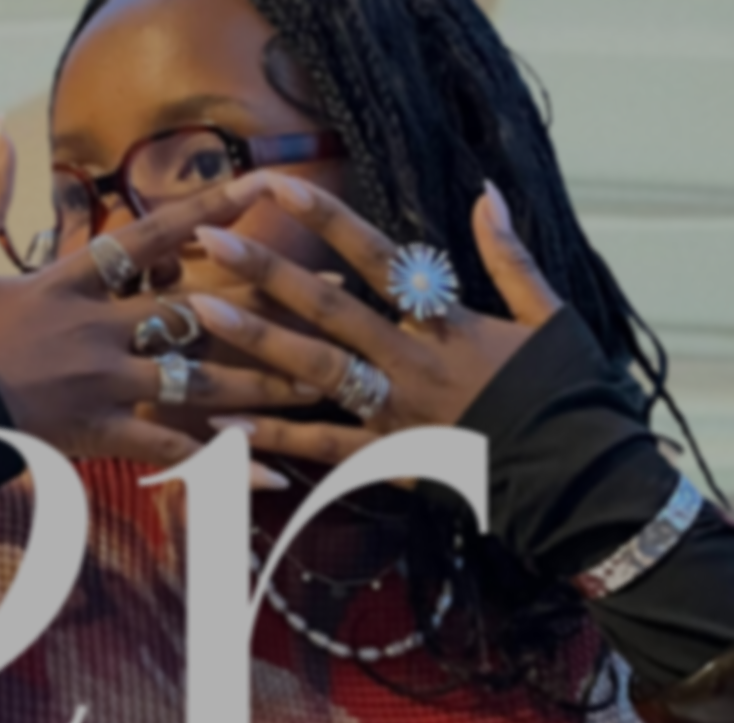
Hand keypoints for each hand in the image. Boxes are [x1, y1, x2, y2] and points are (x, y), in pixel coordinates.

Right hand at [0, 127, 309, 469]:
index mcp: (64, 285)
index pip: (147, 238)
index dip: (207, 211)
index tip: (261, 190)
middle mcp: (95, 331)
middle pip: (195, 311)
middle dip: (267, 303)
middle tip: (330, 298)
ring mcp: (99, 385)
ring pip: (198, 379)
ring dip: (266, 384)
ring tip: (324, 386)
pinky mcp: (93, 436)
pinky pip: (170, 451)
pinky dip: (222, 465)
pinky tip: (270, 477)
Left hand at [184, 173, 559, 465]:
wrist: (581, 476)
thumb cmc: (566, 392)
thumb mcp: (548, 316)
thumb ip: (510, 256)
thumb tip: (487, 195)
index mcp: (448, 321)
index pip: (378, 257)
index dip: (327, 219)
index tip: (278, 186)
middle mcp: (412, 360)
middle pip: (329, 306)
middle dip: (267, 269)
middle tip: (209, 237)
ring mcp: (396, 410)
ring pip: (315, 369)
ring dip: (256, 339)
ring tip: (202, 312)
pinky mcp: (389, 459)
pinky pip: (322, 447)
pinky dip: (274, 436)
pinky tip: (221, 424)